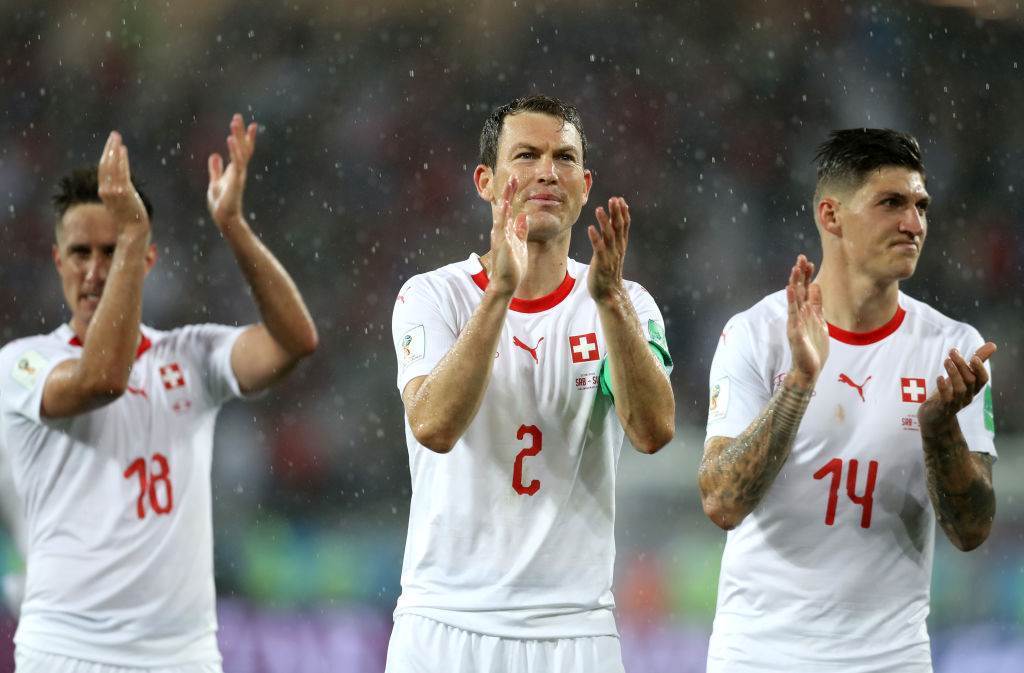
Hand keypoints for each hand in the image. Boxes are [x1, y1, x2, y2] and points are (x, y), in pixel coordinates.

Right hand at [97, 131, 148, 234]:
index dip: (107, 155)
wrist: (133, 229)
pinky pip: (121, 171)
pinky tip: (123, 150)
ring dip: (114, 150)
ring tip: (117, 137)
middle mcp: (105, 190)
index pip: (103, 169)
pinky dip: (121, 159)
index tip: (113, 145)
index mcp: (103, 191)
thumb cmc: (129, 218)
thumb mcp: (121, 201)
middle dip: (109, 148)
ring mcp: (113, 191)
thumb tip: (123, 180)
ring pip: (111, 165)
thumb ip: (119, 189)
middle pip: (105, 164)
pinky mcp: (123, 192)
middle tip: (114, 135)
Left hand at [207, 113, 256, 228]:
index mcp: (235, 169)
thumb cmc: (221, 203)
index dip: (246, 137)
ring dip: (238, 136)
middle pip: (243, 147)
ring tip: (234, 122)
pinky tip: (230, 138)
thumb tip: (214, 155)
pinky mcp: (236, 179)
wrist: (224, 217)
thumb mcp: (215, 182)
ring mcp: (239, 174)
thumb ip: (216, 169)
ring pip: (240, 151)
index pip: (242, 150)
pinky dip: (234, 149)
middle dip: (241, 132)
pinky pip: (236, 161)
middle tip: (238, 116)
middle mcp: (239, 170)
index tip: (251, 124)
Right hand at [488, 176, 527, 296]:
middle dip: (508, 191)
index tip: (516, 180)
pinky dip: (503, 214)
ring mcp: (499, 236)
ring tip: (510, 183)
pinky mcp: (501, 243)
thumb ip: (521, 230)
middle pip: (503, 206)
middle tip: (513, 175)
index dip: (512, 194)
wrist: (506, 283)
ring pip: (501, 212)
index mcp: (506, 230)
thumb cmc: (513, 266)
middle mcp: (501, 230)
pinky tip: (505, 204)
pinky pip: (501, 226)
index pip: (508, 208)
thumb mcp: (520, 244)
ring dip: (505, 197)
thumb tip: (523, 217)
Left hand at [587, 197, 628, 302]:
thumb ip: (614, 238)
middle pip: (619, 227)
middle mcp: (618, 248)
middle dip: (616, 213)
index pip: (624, 226)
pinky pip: (599, 248)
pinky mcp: (602, 263)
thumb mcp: (614, 252)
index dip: (623, 212)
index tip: (620, 199)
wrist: (610, 293)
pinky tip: (590, 228)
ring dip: (604, 222)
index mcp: (621, 245)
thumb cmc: (609, 271)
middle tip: (613, 199)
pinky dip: (595, 238)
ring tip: (599, 209)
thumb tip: (613, 222)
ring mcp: (610, 256)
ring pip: (609, 236)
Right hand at [785, 255, 826, 387]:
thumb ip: (817, 305)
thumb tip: (816, 286)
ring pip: (794, 299)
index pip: (805, 289)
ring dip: (794, 283)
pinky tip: (790, 290)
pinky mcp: (794, 331)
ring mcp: (795, 322)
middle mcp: (799, 315)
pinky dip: (791, 301)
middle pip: (799, 290)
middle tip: (801, 257)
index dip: (806, 276)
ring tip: (794, 269)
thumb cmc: (814, 348)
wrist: (809, 370)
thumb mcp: (820, 322)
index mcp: (806, 312)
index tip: (809, 261)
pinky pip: (792, 314)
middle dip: (800, 274)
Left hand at [919, 342, 996, 429]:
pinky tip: (939, 377)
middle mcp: (967, 396)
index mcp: (972, 388)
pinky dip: (944, 387)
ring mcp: (956, 403)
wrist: (934, 417)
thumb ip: (976, 361)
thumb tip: (992, 345)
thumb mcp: (962, 375)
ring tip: (946, 361)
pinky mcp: (943, 408)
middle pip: (970, 380)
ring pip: (960, 389)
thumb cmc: (950, 392)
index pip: (983, 379)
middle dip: (962, 365)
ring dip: (954, 373)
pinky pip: (946, 399)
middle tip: (952, 352)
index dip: (980, 369)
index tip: (973, 356)